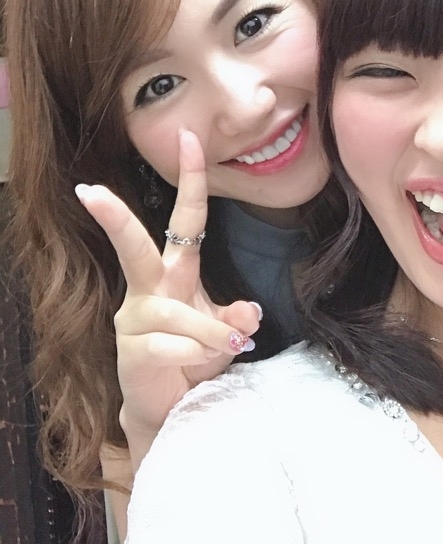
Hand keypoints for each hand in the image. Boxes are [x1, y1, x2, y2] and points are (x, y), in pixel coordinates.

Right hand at [76, 129, 261, 466]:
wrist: (172, 406)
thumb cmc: (196, 357)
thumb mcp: (224, 333)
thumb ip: (236, 318)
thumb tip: (250, 312)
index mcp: (174, 272)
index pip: (184, 220)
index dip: (191, 179)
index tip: (189, 137)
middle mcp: (148, 289)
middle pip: (133, 248)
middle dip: (114, 219)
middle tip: (91, 191)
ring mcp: (134, 320)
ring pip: (174, 312)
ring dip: (210, 330)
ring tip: (232, 345)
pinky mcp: (130, 351)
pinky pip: (171, 346)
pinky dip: (197, 354)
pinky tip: (199, 365)